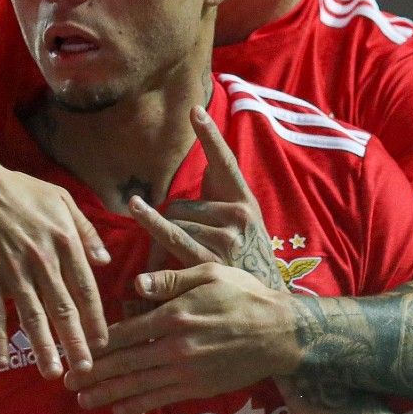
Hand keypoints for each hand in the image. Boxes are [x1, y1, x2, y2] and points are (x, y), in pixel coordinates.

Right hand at [0, 152, 110, 379]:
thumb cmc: (19, 191)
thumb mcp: (61, 199)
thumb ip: (85, 231)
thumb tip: (105, 261)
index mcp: (64, 242)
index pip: (85, 288)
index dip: (95, 318)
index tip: (104, 342)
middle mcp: (42, 260)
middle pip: (63, 308)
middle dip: (76, 341)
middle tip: (87, 369)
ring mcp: (12, 271)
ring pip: (32, 316)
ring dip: (43, 347)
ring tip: (52, 373)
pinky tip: (1, 363)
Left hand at [67, 261, 302, 413]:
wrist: (280, 333)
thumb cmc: (243, 295)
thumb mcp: (209, 273)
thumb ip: (169, 279)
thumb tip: (134, 285)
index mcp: (173, 316)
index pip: (122, 333)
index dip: (94, 343)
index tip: (73, 348)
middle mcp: (175, 347)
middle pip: (123, 363)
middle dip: (92, 374)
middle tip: (66, 381)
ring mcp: (187, 372)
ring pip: (138, 385)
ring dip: (107, 394)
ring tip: (82, 401)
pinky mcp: (199, 388)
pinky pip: (162, 399)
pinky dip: (138, 406)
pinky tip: (120, 410)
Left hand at [145, 105, 284, 290]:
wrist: (267, 302)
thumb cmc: (246, 255)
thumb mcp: (242, 220)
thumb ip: (219, 192)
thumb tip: (202, 169)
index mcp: (244, 200)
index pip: (225, 162)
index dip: (210, 136)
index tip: (195, 111)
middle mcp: (239, 215)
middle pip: (180, 203)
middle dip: (167, 220)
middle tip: (168, 239)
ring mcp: (227, 239)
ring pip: (175, 224)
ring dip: (161, 241)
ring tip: (163, 260)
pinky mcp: (212, 264)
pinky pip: (173, 245)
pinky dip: (156, 253)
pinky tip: (145, 264)